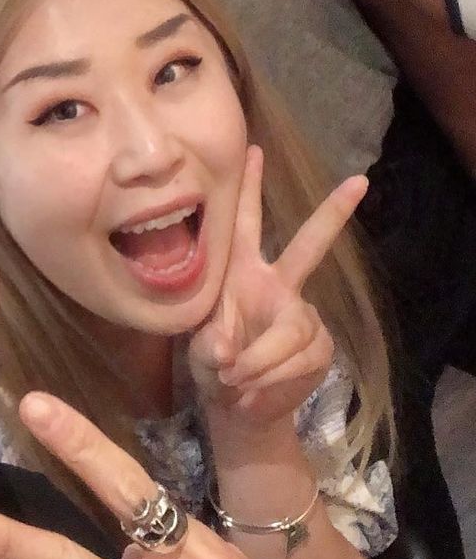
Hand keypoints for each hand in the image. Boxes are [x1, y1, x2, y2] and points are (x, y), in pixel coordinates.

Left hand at [189, 146, 366, 426]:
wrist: (236, 408)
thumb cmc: (212, 369)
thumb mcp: (198, 356)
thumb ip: (209, 349)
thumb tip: (228, 352)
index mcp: (242, 277)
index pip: (244, 228)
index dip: (248, 192)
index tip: (254, 150)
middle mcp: (277, 287)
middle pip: (308, 247)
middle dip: (331, 216)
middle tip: (358, 183)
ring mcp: (302, 315)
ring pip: (292, 330)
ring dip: (260, 361)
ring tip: (234, 379)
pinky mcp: (318, 347)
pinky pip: (300, 358)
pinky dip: (272, 377)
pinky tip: (252, 389)